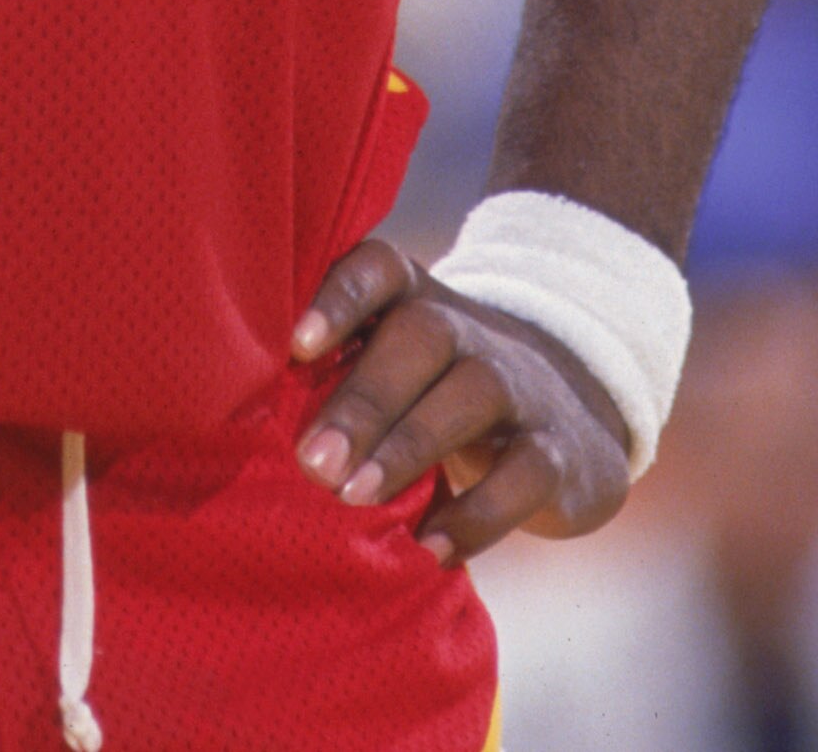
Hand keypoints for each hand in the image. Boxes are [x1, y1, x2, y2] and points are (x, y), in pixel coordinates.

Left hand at [290, 233, 629, 564]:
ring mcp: (519, 386)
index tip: (297, 345)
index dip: (339, 298)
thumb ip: (337, 378)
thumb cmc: (438, 394)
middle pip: (419, 336)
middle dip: (362, 398)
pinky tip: (427, 548)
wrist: (573, 416)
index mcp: (414, 300)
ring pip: (469, 393)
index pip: (378, 269)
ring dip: (406, 447)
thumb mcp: (395, 369)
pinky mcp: (557, 452)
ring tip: (352, 497)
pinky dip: (475, 514)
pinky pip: (522, 473)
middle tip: (312, 461)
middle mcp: (466, 330)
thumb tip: (244, 429)